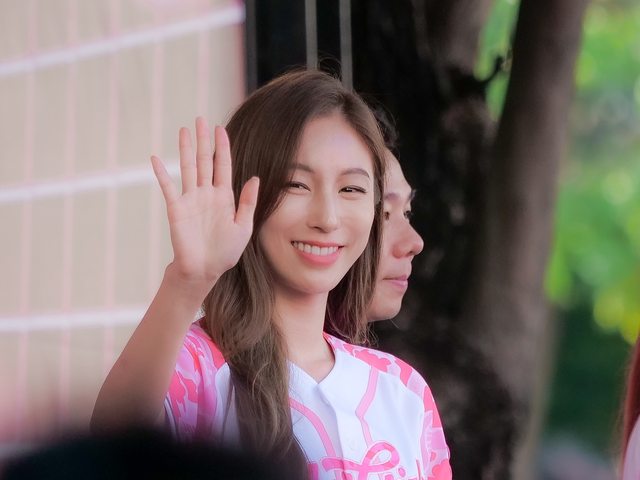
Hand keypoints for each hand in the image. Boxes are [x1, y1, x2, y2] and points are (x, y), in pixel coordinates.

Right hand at [151, 117, 258, 290]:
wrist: (204, 270)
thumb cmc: (225, 251)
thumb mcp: (244, 226)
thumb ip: (248, 202)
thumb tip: (255, 177)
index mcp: (224, 197)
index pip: (223, 166)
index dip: (222, 147)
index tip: (220, 129)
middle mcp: (206, 194)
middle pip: (204, 161)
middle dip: (203, 141)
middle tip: (201, 119)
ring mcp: (190, 200)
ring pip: (187, 168)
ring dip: (185, 149)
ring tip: (184, 130)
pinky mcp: (176, 209)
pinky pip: (168, 188)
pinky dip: (161, 173)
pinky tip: (156, 158)